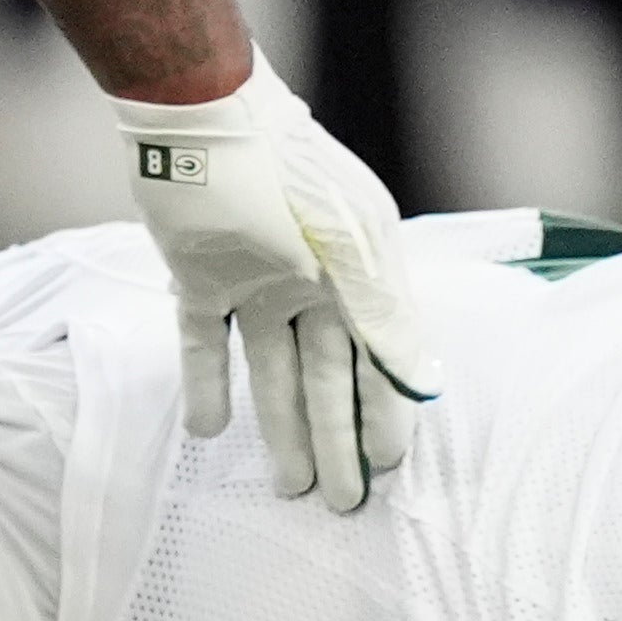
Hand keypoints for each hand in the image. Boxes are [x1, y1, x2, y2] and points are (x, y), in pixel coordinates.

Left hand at [108, 59, 429, 510]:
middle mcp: (312, 287)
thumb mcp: (345, 244)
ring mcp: (256, 284)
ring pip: (272, 371)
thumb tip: (422, 381)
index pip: (378, 362)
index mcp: (359, 276)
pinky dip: (208, 385)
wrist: (199, 118)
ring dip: (280, 426)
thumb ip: (380, 314)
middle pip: (327, 379)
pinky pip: (205, 343)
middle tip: (340, 503)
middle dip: (335, 441)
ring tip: (287, 485)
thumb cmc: (285, 175)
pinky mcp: (200, 278)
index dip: (384, 416)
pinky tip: (207, 431)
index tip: (388, 469)